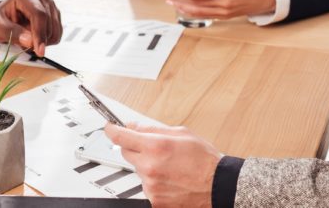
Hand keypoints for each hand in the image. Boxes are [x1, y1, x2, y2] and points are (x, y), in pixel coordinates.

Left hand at [0, 0, 62, 55]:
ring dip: (43, 41)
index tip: (39, 51)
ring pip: (55, 30)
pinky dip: (47, 41)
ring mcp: (50, 4)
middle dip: (39, 40)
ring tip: (27, 38)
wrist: (5, 16)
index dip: (40, 34)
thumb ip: (10, 32)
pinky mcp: (55, 14)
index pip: (39, 14)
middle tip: (23, 44)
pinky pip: (58, 34)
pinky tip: (35, 37)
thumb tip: (30, 41)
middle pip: (49, 23)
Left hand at [104, 122, 219, 207]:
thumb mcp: (181, 133)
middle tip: (153, 148)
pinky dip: (154, 181)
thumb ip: (152, 129)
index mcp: (156, 147)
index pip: (121, 136)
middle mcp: (150, 167)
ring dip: (147, 166)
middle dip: (135, 148)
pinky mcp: (155, 200)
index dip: (112, 130)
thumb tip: (134, 126)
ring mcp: (151, 186)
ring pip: (138, 170)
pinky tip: (170, 179)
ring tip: (169, 166)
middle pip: (127, 153)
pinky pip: (146, 186)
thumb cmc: (204, 160)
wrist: (218, 186)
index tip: (110, 128)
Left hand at [160, 0, 275, 18]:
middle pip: (196, 4)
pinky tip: (183, 9)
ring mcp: (224, 11)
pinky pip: (205, 16)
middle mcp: (224, 3)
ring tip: (170, 3)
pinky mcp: (224, 16)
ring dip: (183, 8)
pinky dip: (193, 14)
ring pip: (199, 12)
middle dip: (178, 0)